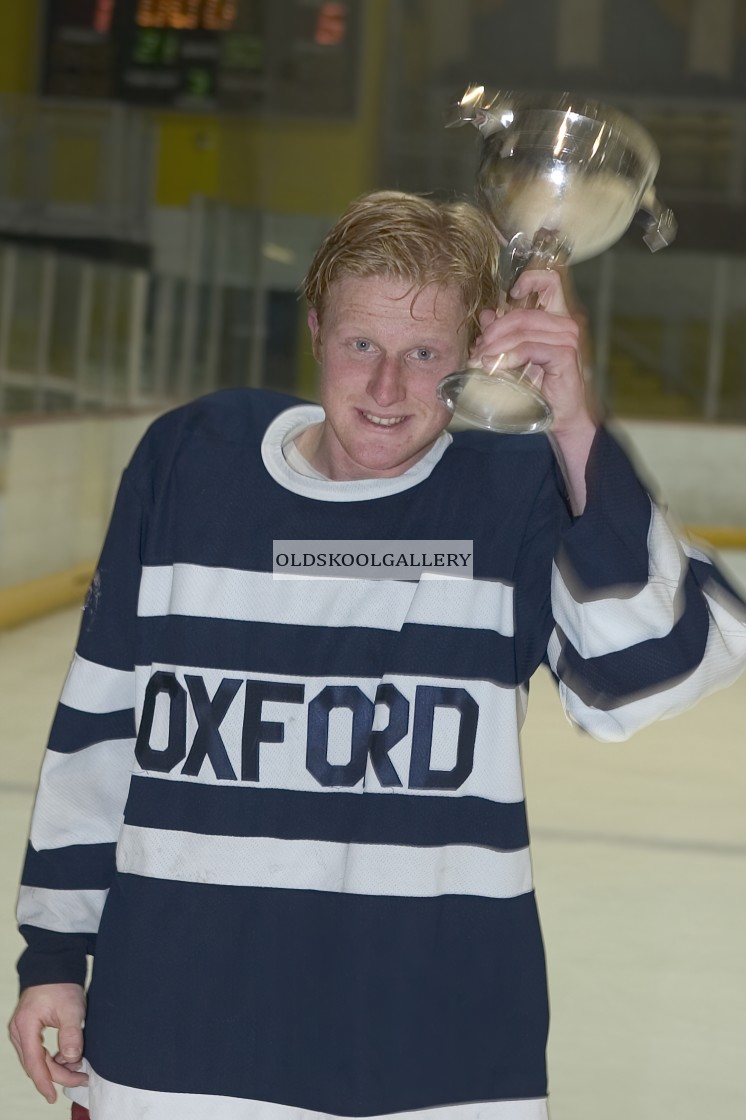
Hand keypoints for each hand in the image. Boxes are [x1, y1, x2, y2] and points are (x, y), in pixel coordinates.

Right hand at [8, 983, 87, 1103]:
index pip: (35, 1063)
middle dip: (57, 1075)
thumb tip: (71, 1058)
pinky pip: (37, 1051)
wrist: (54, 966)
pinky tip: (67, 1059)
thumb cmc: (61, 984)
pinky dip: (51, 1058)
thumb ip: (71, 1034)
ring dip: (55, 1067)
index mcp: (25, 1027)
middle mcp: (19, 1031)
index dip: (46, 1082)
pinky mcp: (28, 1029)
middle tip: (80, 1078)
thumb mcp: (71, 1008)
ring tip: (77, 1069)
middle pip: (35, 1064)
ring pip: (36, 1059)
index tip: (54, 1096)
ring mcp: (21, 1031)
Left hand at [470, 269, 597, 511]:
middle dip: (493, 331)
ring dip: (495, 346)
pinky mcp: (565, 355)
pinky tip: (496, 367)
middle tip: (477, 351)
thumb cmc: (541, 388)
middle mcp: (565, 324)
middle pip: (521, 313)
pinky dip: (508, 356)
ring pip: (522, 330)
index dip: (529, 279)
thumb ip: (503, 334)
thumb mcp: (516, 357)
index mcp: (556, 319)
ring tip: (480, 361)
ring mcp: (568, 338)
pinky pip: (529, 348)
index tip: (510, 294)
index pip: (550, 282)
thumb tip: (486, 315)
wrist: (561, 418)